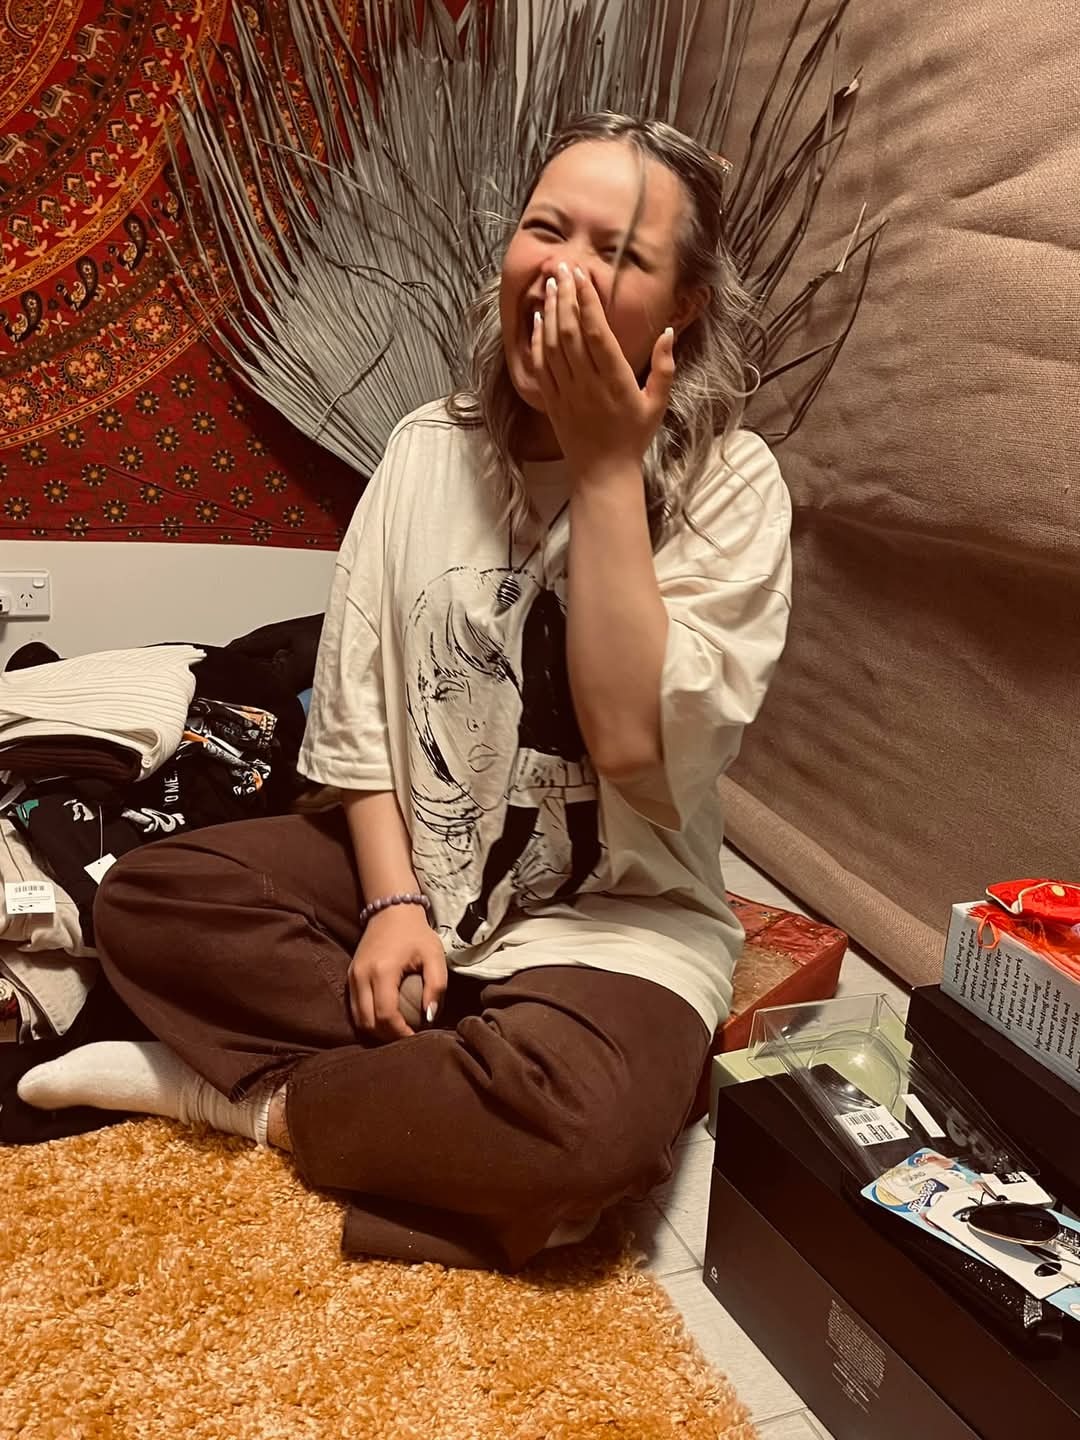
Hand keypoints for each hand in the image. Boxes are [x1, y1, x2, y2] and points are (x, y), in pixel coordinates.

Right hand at [347, 905, 446, 1041]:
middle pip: (368, 1022)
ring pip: (358, 1018)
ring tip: (397, 1033)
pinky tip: (386, 1021)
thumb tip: (430, 1017)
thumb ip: (437, 986)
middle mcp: (361, 976)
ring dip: (376, 1031)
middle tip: (407, 1040)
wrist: (391, 910)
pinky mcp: (350, 976)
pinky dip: (369, 1020)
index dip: (400, 1033)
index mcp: (382, 971)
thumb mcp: (434, 956)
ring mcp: (352, 976)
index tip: (416, 1039)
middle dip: (387, 1037)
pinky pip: (355, 1008)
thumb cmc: (416, 933)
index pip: (385, 1015)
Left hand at [529, 261, 675, 477]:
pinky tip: (539, 318)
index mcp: (615, 380)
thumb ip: (664, 366)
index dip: (588, 302)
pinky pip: (541, 365)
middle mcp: (588, 383)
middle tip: (562, 267)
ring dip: (551, 311)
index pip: (597, 333)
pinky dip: (537, 339)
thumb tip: (667, 331)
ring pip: (553, 344)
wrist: (603, 473)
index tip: (583, 275)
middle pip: (571, 332)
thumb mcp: (657, 403)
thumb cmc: (634, 437)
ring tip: (551, 283)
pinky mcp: (552, 400)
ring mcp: (567, 392)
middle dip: (566, 296)